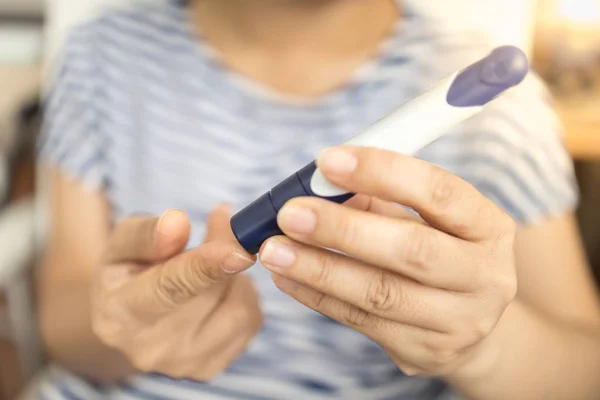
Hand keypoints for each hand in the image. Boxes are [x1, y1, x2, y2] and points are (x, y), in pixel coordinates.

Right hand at [91, 205, 261, 380]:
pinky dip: (243, 296)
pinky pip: (250, 321)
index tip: (239, 251)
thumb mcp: (122, 243)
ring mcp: (184, 365)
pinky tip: (220, 289)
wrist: (128, 319)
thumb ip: (147, 232)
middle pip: (211, 292)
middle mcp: (150, 349)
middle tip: (221, 223)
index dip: (206, 267)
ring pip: (239, 308)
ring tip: (211, 265)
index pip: (170, 288)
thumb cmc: (126, 271)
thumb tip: (177, 222)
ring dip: (235, 276)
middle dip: (224, 251)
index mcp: (120, 315)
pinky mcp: (212, 367)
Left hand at [259, 146, 516, 376]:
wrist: (470, 321)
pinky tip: (286, 276)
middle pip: (411, 250)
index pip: (439, 192)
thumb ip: (379, 199)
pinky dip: (317, 296)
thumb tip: (318, 184)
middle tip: (289, 213)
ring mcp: (459, 321)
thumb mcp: (424, 218)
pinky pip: (360, 322)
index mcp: (489, 227)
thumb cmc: (439, 250)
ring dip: (318, 268)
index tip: (327, 161)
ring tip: (273, 248)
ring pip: (379, 293)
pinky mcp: (425, 351)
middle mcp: (485, 276)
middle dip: (342, 229)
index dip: (382, 172)